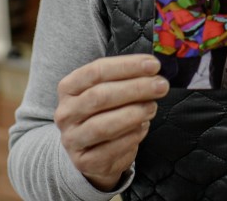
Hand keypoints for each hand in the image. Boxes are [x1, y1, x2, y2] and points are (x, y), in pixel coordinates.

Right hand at [55, 54, 168, 190]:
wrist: (92, 152)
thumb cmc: (104, 113)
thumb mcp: (109, 91)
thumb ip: (126, 80)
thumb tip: (153, 73)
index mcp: (69, 88)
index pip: (97, 71)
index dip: (127, 66)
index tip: (153, 65)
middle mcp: (66, 113)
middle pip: (101, 96)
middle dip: (136, 88)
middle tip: (161, 86)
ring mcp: (72, 139)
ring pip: (104, 125)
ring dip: (134, 114)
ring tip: (152, 107)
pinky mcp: (85, 161)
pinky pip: (112, 148)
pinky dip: (132, 136)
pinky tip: (143, 127)